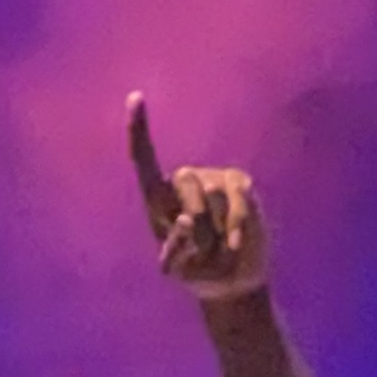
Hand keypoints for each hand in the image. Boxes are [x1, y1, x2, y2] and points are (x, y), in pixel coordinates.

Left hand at [130, 95, 270, 299]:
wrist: (233, 281)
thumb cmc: (198, 272)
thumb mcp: (179, 269)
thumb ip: (175, 249)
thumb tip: (184, 219)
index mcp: (158, 202)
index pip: (144, 162)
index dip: (139, 130)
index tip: (135, 96)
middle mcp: (184, 183)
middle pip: (186, 181)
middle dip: (196, 219)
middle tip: (202, 248)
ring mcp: (214, 181)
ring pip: (214, 194)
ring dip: (217, 230)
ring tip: (219, 246)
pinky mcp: (240, 184)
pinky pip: (241, 197)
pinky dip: (239, 225)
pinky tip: (236, 242)